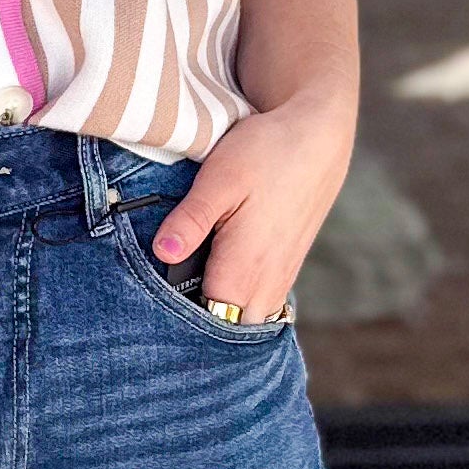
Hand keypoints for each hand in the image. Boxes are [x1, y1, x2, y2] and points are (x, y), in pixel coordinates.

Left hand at [148, 94, 352, 322]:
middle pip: (225, 330)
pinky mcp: (286, 270)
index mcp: (244, 270)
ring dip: (219, 312)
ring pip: (245, 320)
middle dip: (198, 323)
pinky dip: (238, 301)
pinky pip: (259, 305)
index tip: (151, 308)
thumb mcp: (219, 180)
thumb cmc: (267, 154)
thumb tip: (162, 252)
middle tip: (164, 300)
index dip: (176, 321)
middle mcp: (266, 285)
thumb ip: (190, 221)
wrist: (317, 139)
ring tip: (189, 289)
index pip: (205, 323)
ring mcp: (280, 280)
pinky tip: (217, 278)